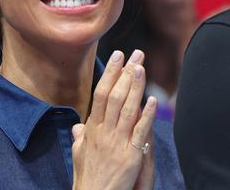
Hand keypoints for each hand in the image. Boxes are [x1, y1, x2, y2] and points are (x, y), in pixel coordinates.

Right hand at [72, 50, 156, 189]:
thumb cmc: (88, 180)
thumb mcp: (79, 156)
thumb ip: (80, 139)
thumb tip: (77, 127)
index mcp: (92, 130)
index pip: (101, 94)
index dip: (110, 74)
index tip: (118, 56)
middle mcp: (103, 133)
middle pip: (114, 96)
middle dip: (125, 72)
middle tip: (136, 53)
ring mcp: (116, 143)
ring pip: (126, 109)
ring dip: (135, 87)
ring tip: (142, 67)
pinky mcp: (130, 155)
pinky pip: (139, 131)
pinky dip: (146, 115)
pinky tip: (152, 100)